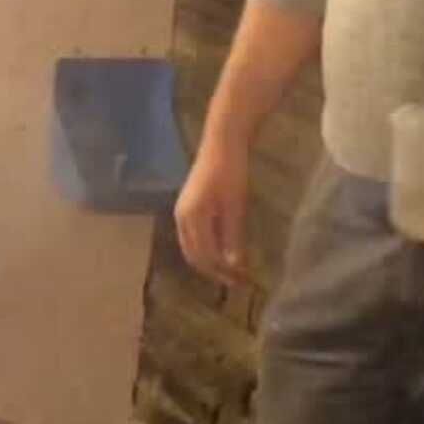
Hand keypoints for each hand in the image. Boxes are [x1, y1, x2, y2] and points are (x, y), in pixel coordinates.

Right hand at [175, 138, 253, 283]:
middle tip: (236, 281)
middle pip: (195, 256)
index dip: (223, 271)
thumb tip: (235, 265)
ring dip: (209, 262)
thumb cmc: (231, 171)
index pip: (206, 256)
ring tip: (228, 270)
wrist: (222, 142)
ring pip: (192, 249)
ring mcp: (181, 214)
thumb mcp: (236, 205)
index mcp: (192, 218)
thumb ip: (233, 236)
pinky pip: (192, 238)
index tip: (242, 280)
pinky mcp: (186, 209)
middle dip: (214, 271)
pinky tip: (220, 251)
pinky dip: (206, 250)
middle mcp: (181, 220)